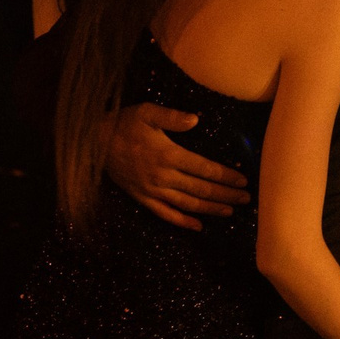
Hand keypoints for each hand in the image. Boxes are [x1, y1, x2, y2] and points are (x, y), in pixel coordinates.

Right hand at [105, 103, 249, 230]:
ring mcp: (152, 190)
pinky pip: (165, 214)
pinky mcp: (141, 198)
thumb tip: (195, 120)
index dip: (226, 176)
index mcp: (168, 155)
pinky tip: (198, 226)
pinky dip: (182, 222)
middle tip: (247, 199)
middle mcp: (162, 176)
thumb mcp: (146, 112)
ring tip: (231, 212)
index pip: (205, 169)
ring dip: (211, 210)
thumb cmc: (123, 124)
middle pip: (201, 190)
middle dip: (226, 195)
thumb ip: (172, 117)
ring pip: (187, 204)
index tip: (243, 180)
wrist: (92, 143)